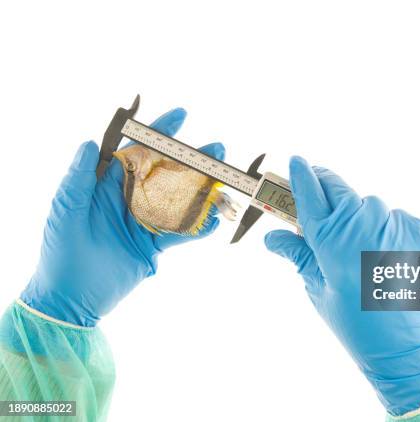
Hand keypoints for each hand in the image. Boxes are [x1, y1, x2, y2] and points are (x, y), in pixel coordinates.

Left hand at [21, 109, 225, 326]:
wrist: (69, 298)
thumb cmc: (60, 250)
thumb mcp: (66, 210)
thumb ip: (78, 178)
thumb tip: (86, 142)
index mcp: (107, 183)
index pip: (136, 150)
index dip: (158, 132)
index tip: (181, 116)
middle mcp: (129, 198)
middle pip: (165, 172)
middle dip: (191, 160)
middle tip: (215, 150)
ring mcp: (143, 221)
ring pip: (177, 200)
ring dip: (201, 190)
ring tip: (224, 180)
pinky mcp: (153, 245)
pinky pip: (179, 233)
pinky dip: (198, 227)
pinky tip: (215, 220)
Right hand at [264, 157, 419, 416]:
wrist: (407, 344)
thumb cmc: (356, 321)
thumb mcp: (318, 288)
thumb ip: (297, 254)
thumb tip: (274, 238)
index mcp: (332, 235)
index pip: (310, 192)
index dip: (300, 176)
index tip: (296, 161)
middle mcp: (363, 220)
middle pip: (338, 189)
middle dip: (325, 190)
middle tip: (318, 204)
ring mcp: (393, 220)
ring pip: (366, 205)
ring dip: (357, 216)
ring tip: (358, 250)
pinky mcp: (417, 226)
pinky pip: (392, 217)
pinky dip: (384, 228)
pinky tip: (384, 255)